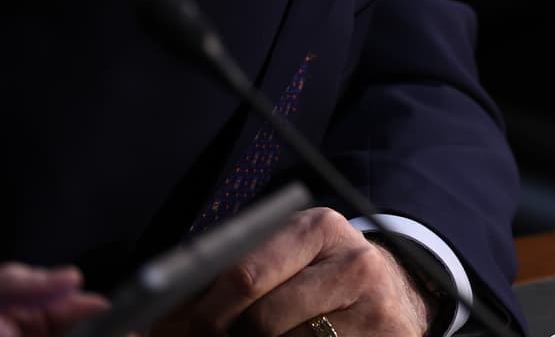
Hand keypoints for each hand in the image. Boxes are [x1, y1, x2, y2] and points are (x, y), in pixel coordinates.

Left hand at [155, 209, 427, 336]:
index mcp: (318, 228)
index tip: (175, 331)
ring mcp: (372, 308)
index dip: (201, 312)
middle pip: (259, 322)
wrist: (397, 293)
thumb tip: (158, 316)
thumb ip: (231, 273)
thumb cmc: (318, 277)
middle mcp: (352, 263)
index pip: (244, 274)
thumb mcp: (284, 256)